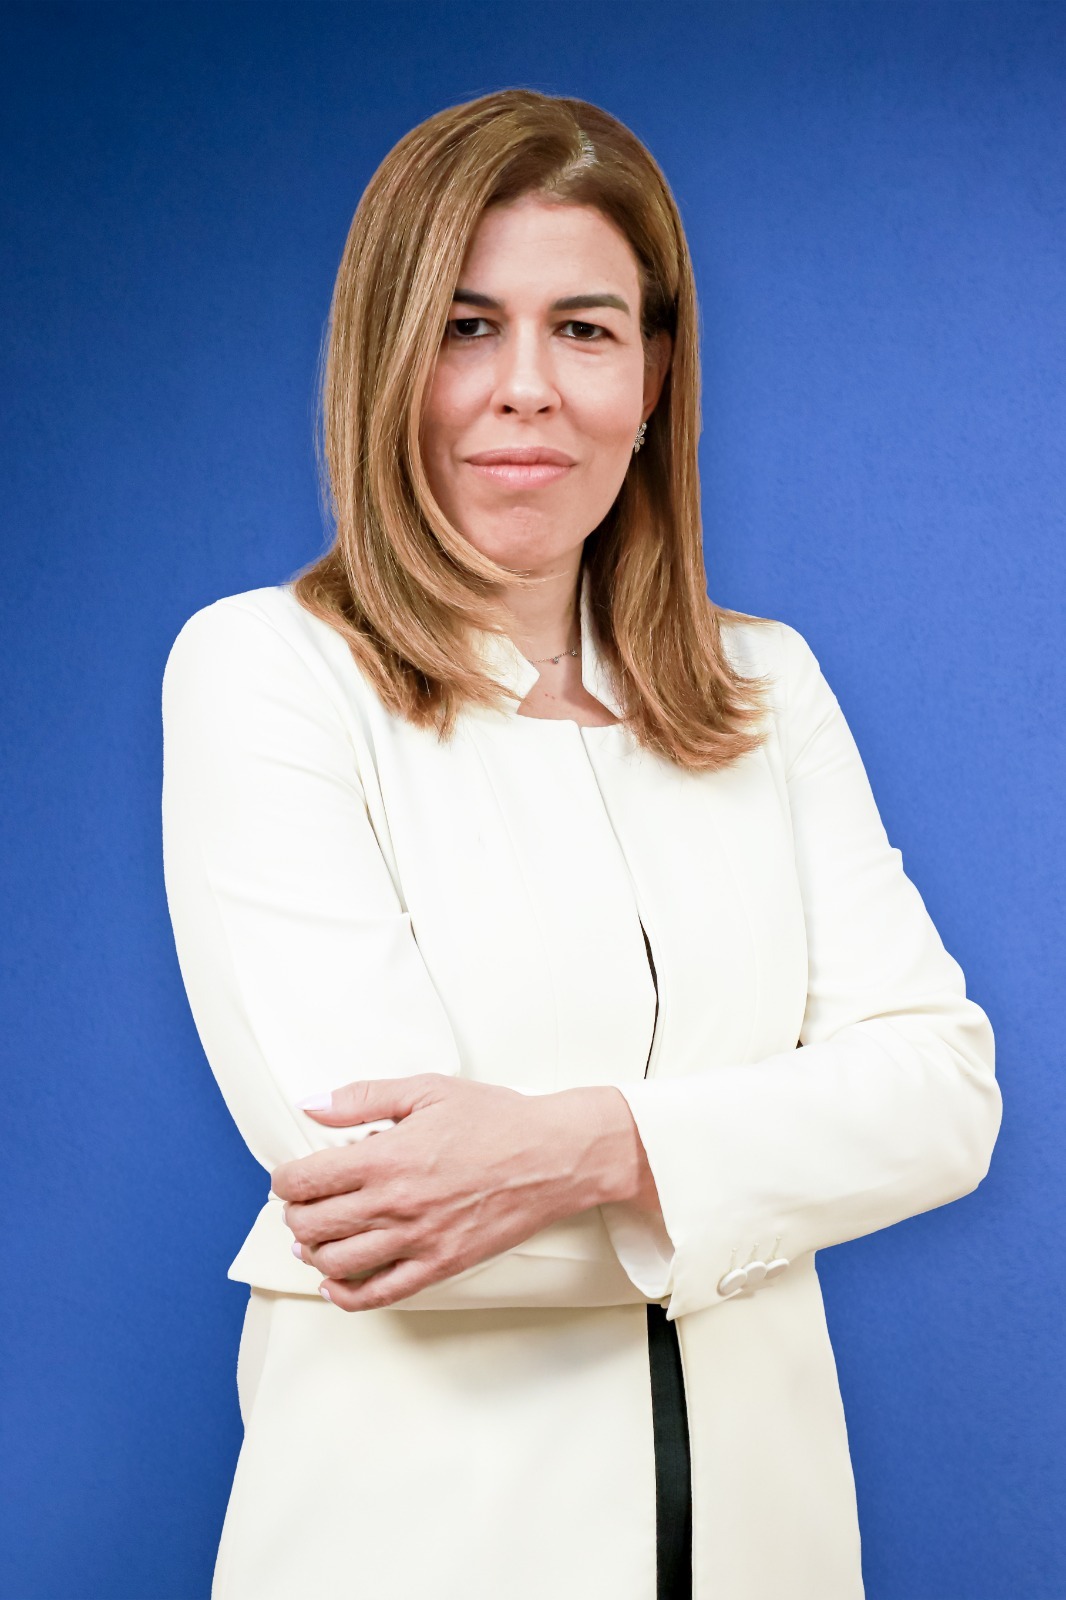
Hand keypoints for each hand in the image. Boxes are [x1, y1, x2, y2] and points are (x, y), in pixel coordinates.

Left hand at [270, 1073, 655, 1311]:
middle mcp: (395, 1204)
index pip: (306, 1180)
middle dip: (295, 1215)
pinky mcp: (439, 1265)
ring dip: (312, 1253)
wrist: (553, 1156)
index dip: (285, 1180)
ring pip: (336, 1263)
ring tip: (313, 1240)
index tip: (289, 1176)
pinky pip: (378, 1294)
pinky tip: (335, 1285)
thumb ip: (362, 1097)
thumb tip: (311, 1104)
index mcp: (386, 1157)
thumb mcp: (426, 1090)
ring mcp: (416, 1240)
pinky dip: (345, 1295)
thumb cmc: (495, 1119)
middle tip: (301, 1205)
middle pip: (312, 1225)